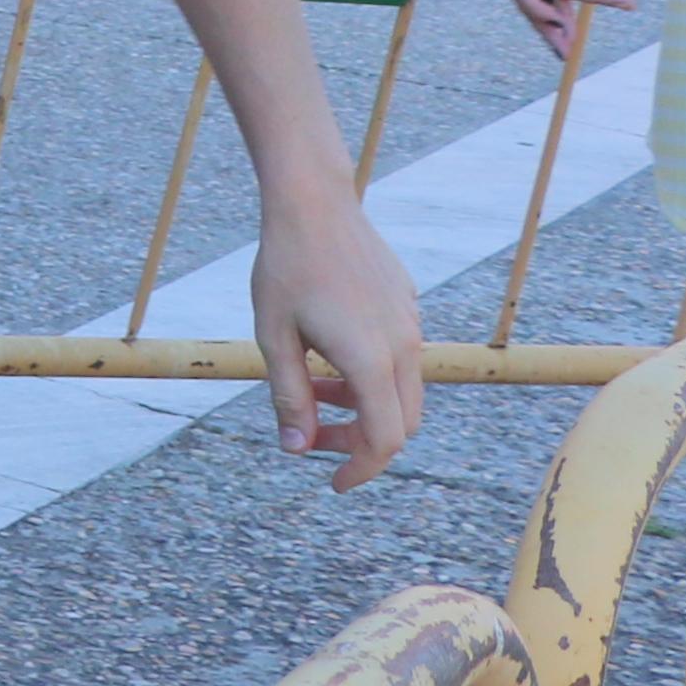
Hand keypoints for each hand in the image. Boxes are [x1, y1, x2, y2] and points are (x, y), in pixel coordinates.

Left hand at [251, 181, 424, 488]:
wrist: (313, 203)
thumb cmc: (286, 268)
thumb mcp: (274, 338)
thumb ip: (289, 396)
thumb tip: (296, 448)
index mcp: (372, 359)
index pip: (385, 439)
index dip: (361, 468)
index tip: (333, 481)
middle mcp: (404, 346)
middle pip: (400, 422)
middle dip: (360, 441)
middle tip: (312, 435)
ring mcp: (411, 324)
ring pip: (401, 390)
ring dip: (362, 405)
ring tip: (312, 388)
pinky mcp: (408, 305)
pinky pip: (400, 357)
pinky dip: (371, 375)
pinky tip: (328, 352)